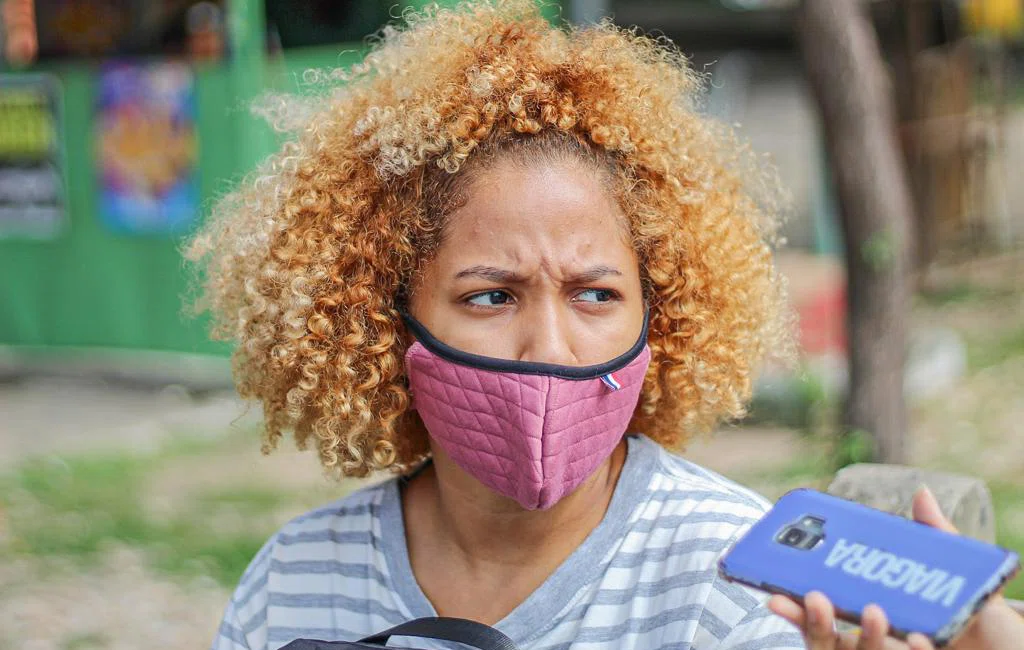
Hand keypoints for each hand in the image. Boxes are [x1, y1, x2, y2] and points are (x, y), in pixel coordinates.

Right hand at [767, 487, 1023, 649]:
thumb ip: (939, 541)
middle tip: (805, 599)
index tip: (775, 587)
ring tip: (879, 615)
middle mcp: (882, 644)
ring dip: (864, 638)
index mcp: (879, 615)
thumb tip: (920, 492)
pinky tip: (926, 642)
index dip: (799, 601)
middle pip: (829, 639)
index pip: (828, 610)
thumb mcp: (965, 581)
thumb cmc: (993, 626)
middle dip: (809, 621)